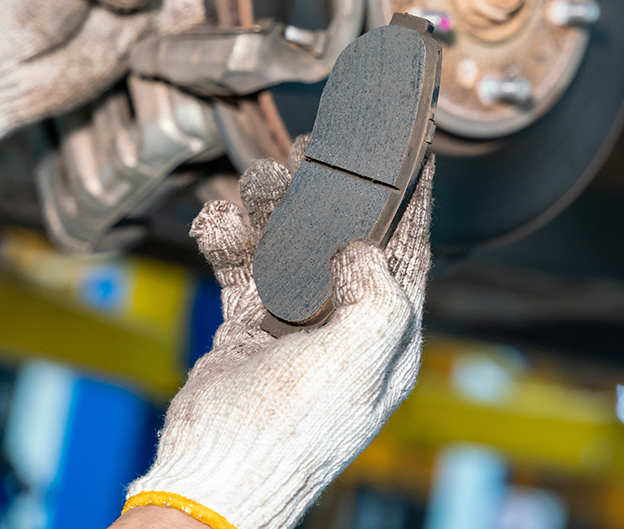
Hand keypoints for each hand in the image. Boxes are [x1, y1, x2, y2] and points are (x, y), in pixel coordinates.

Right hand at [124, 138, 433, 528]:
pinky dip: (229, 241)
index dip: (409, 201)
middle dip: (326, 193)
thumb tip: (362, 246)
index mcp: (387, 336)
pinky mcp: (250, 325)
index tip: (408, 153)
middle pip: (341, 239)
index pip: (408, 252)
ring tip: (256, 180)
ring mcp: (295, 326)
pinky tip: (215, 222)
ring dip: (269, 211)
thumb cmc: (292, 427)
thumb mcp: (359, 358)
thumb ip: (379, 293)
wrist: (213, 473)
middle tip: (310, 150)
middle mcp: (346, 326)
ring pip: (288, 246)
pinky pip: (243, 268)